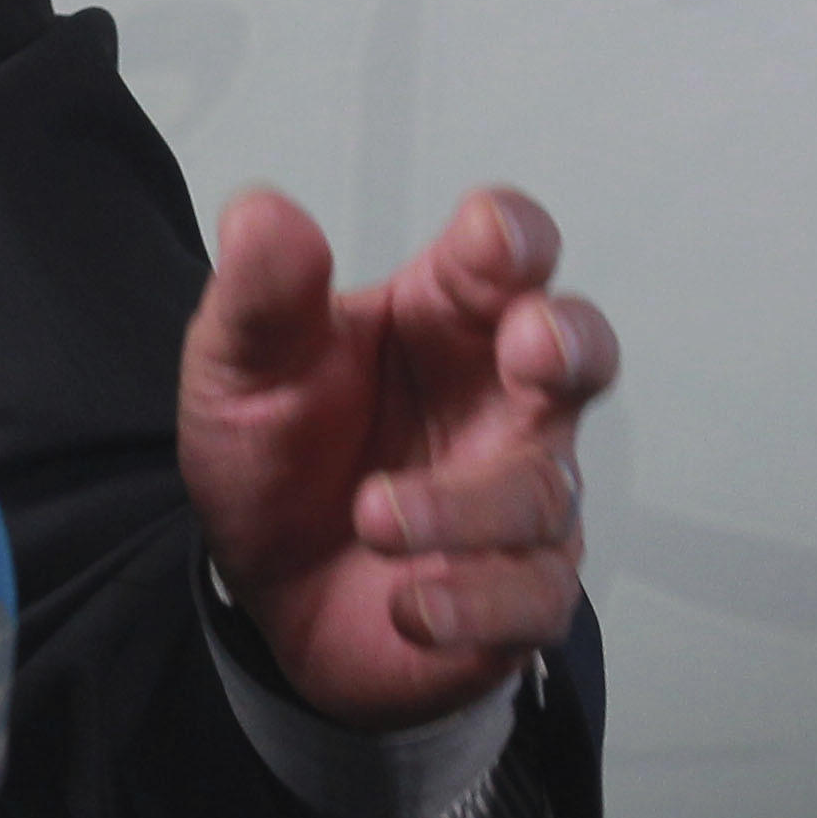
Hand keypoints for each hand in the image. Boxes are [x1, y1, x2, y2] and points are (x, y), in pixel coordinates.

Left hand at [175, 185, 616, 734]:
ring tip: (373, 518)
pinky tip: (413, 605)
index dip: (508, 237)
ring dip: (461, 507)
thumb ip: (259, 297)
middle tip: (534, 347)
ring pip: (540, 490)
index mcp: (441, 318)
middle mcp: (500, 397)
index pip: (501, 256)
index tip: (489, 236)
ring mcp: (517, 493)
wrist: (264, 589)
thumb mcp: (240, 369)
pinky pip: (534, 596)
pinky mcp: (519, 591)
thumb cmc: (277, 454)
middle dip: (568, 343)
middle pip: (577, 353)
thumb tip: (261, 212)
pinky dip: (475, 601)